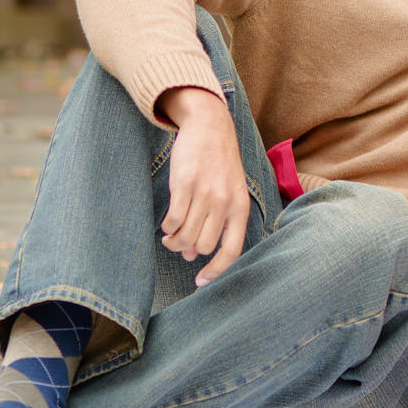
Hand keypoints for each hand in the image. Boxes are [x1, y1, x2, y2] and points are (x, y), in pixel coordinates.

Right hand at [157, 87, 250, 284]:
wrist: (210, 125)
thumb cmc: (219, 162)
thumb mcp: (228, 191)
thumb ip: (215, 222)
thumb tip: (193, 254)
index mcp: (240, 207)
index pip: (231, 250)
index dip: (216, 271)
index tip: (200, 281)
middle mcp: (225, 203)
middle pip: (203, 246)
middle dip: (188, 250)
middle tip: (178, 245)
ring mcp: (205, 193)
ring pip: (186, 235)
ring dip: (174, 241)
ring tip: (170, 237)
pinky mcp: (185, 184)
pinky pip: (173, 219)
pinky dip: (167, 227)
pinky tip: (166, 225)